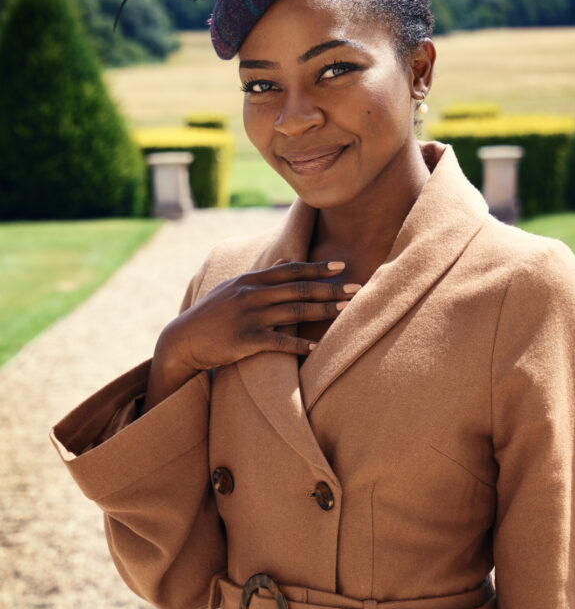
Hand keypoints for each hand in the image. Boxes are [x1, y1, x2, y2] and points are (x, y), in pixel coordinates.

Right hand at [143, 260, 358, 410]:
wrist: (184, 339)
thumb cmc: (212, 314)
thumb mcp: (233, 288)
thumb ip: (261, 276)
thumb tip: (284, 262)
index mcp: (250, 280)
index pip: (290, 270)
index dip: (317, 268)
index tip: (341, 266)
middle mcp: (251, 295)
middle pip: (298, 289)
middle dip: (330, 288)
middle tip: (356, 288)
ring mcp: (249, 317)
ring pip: (293, 313)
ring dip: (322, 311)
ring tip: (345, 311)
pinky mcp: (246, 340)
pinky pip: (278, 342)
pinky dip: (298, 344)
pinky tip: (315, 346)